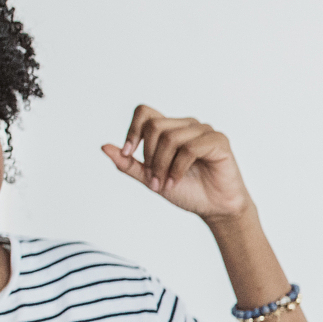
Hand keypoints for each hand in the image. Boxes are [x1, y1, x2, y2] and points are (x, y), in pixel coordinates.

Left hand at [101, 106, 253, 224]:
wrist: (214, 209)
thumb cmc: (187, 191)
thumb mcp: (150, 178)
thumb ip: (129, 163)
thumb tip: (104, 147)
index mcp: (171, 129)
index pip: (145, 112)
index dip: (133, 130)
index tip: (128, 154)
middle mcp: (187, 125)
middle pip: (155, 126)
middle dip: (149, 156)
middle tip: (153, 180)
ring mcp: (204, 131)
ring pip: (170, 137)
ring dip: (162, 165)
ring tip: (165, 184)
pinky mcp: (218, 141)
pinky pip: (190, 148)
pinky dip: (178, 168)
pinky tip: (177, 181)